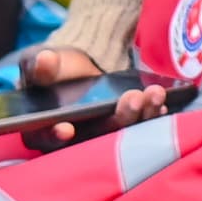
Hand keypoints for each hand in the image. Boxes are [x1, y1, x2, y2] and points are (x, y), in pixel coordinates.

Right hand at [13, 41, 181, 153]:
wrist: (82, 65)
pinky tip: (159, 102)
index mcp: (43, 129)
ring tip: (153, 94)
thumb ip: (42, 66)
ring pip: (120, 133)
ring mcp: (100, 136)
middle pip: (93, 138)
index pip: (45, 138)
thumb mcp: (46, 63)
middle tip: (133, 99)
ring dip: (140, 115)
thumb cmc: (56, 69)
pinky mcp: (120, 129)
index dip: (55, 135)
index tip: (66, 128)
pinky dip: (150, 116)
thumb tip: (43, 61)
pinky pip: (137, 128)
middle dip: (117, 119)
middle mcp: (74, 139)